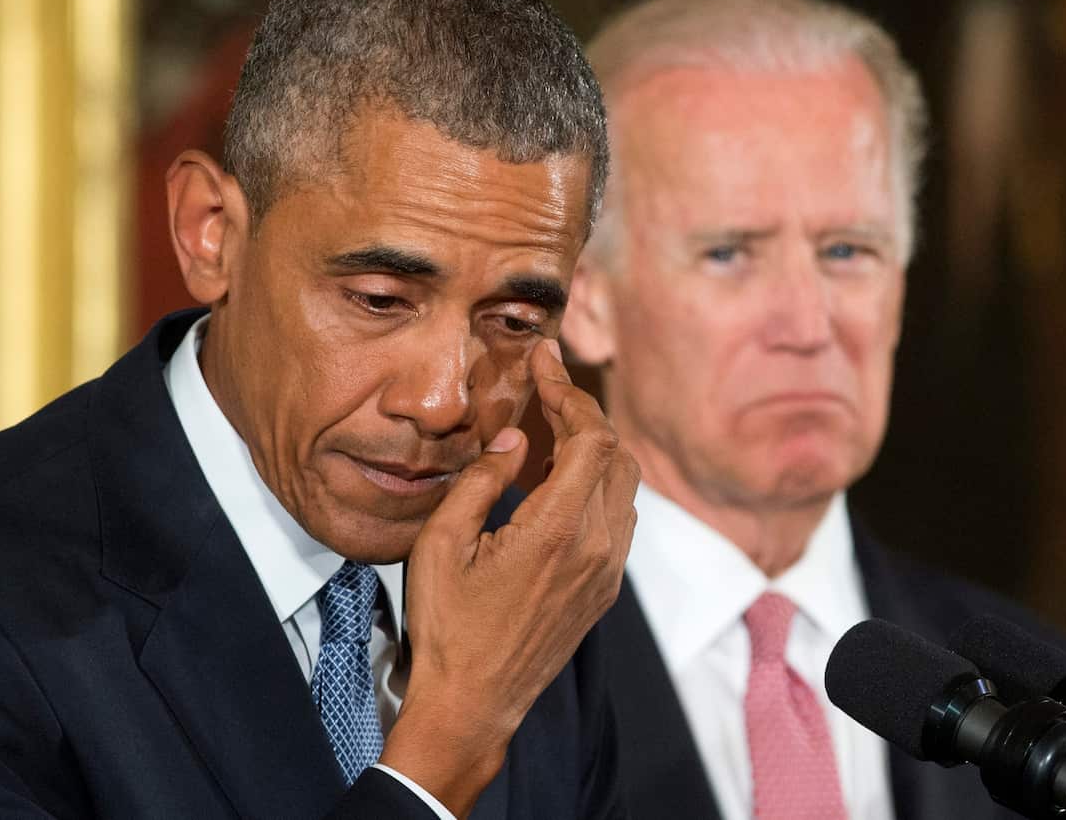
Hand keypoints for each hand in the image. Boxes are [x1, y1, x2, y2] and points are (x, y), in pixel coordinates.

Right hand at [381, 339, 639, 815]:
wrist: (473, 704)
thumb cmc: (447, 626)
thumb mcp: (441, 544)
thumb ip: (481, 481)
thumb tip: (514, 440)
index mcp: (558, 530)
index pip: (589, 438)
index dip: (568, 391)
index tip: (543, 361)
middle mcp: (597, 548)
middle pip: (617, 454)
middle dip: (585, 413)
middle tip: (545, 390)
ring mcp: (607, 572)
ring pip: (625, 486)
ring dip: (595, 448)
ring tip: (547, 431)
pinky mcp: (604, 591)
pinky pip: (618, 519)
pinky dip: (597, 484)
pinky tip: (556, 482)